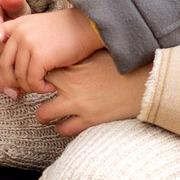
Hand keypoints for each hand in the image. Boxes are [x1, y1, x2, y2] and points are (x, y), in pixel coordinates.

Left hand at [0, 8, 101, 94]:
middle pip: (4, 66)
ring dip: (31, 87)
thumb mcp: (39, 28)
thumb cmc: (68, 32)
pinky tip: (50, 87)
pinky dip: (40, 88)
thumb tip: (11, 70)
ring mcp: (27, 43)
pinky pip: (32, 81)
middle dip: (15, 81)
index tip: (17, 74)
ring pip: (18, 77)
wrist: (88, 26)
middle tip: (29, 88)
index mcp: (17, 25)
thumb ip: (23, 41)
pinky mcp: (39, 56)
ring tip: (44, 86)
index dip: (5, 63)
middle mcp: (18, 32)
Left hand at [37, 52, 151, 135]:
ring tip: (48, 113)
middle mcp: (71, 86)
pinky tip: (65, 123)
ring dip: (44, 114)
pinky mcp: (88, 121)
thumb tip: (65, 50)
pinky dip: (62, 127)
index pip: (40, 67)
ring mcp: (78, 105)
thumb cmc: (124, 66)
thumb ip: (78, 56)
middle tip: (37, 93)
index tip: (37, 72)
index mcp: (73, 67)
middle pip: (35, 89)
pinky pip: (63, 129)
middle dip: (33, 92)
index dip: (35, 70)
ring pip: (43, 115)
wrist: (146, 83)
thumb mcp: (98, 55)